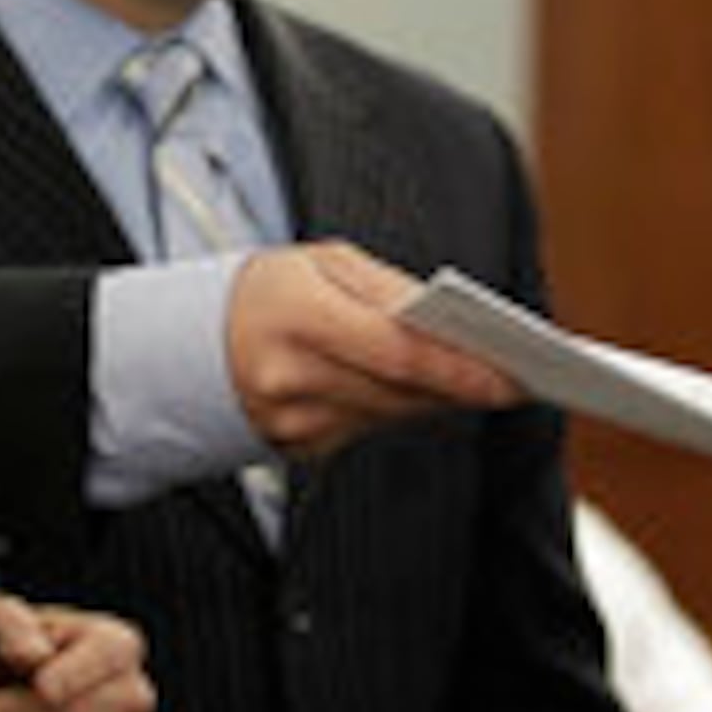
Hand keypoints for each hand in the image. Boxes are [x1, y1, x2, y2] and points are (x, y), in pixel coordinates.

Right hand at [223, 243, 520, 461]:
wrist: (197, 340)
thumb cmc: (275, 289)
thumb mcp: (328, 262)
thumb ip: (391, 291)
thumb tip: (452, 326)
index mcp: (296, 318)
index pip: (396, 354)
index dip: (459, 369)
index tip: (510, 376)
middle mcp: (289, 379)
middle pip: (401, 393)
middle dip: (461, 386)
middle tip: (514, 379)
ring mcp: (291, 423)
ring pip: (392, 417)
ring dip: (438, 400)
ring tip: (483, 382)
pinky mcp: (298, 449)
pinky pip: (371, 431)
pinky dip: (403, 411)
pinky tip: (426, 394)